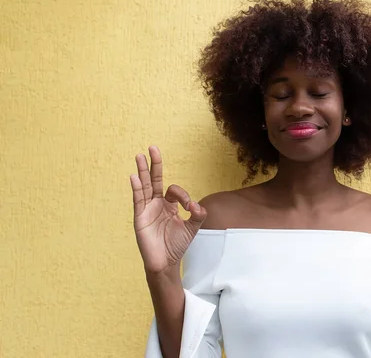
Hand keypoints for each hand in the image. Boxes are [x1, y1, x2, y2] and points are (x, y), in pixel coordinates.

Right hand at [130, 146, 206, 274]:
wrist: (165, 262)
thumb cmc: (176, 245)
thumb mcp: (192, 228)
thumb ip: (198, 215)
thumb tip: (198, 205)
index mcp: (168, 205)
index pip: (173, 190)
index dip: (183, 195)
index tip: (189, 207)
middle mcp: (156, 204)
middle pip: (154, 180)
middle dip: (154, 164)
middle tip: (152, 148)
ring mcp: (147, 210)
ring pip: (144, 186)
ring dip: (142, 171)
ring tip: (139, 155)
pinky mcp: (140, 218)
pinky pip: (138, 200)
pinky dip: (136, 188)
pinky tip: (134, 177)